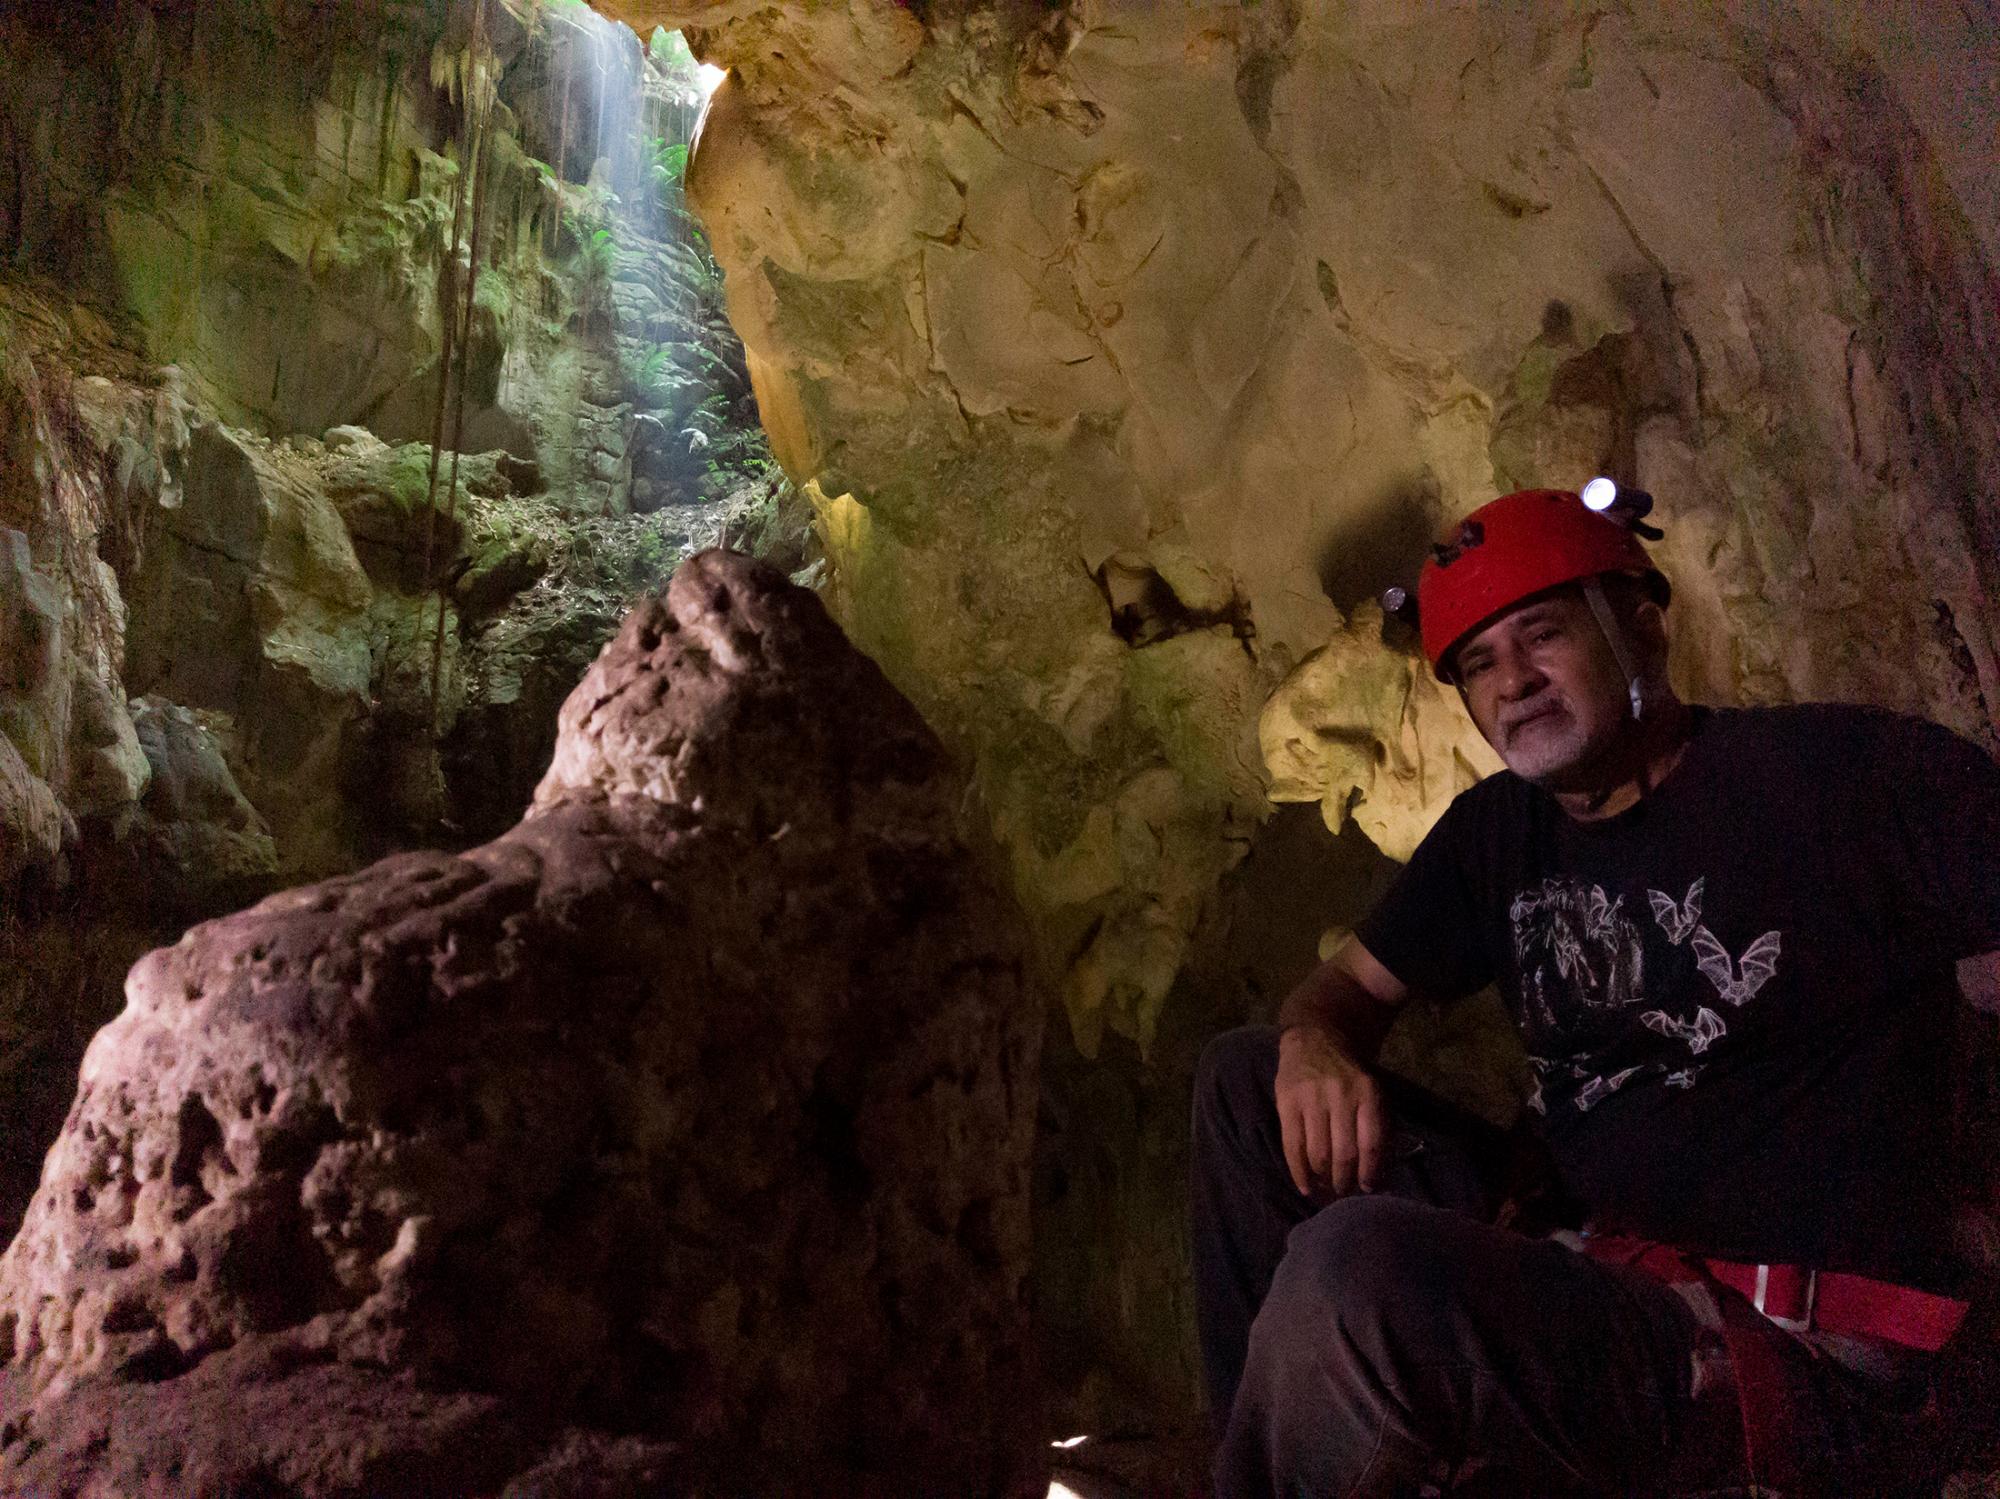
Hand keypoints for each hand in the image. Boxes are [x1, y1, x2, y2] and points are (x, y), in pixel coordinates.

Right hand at [1275, 1024, 1384, 1198]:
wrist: (1315, 1040)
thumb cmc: (1350, 1076)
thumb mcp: (1373, 1094)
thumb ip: (1380, 1131)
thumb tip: (1382, 1180)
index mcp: (1367, 1093)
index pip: (1371, 1143)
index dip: (1370, 1172)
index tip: (1368, 1189)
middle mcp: (1340, 1095)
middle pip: (1343, 1152)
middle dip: (1345, 1181)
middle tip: (1344, 1194)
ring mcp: (1311, 1098)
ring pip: (1317, 1153)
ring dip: (1323, 1180)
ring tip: (1326, 1190)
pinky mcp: (1287, 1102)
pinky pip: (1292, 1146)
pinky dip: (1299, 1172)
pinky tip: (1305, 1186)